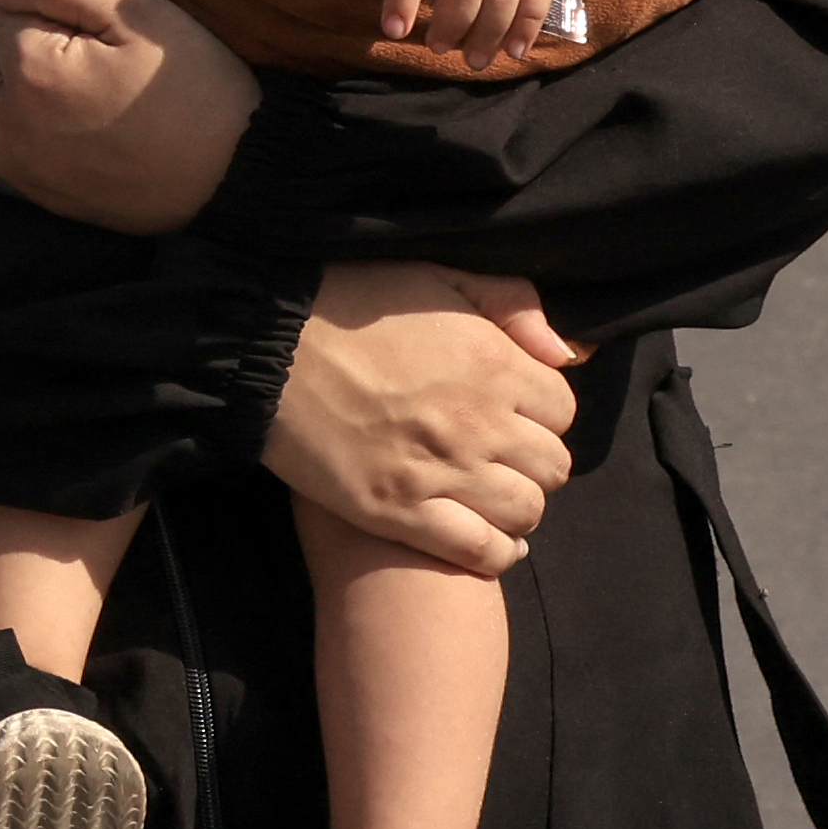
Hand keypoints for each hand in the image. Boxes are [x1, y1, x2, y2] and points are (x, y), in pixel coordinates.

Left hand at [0, 0, 254, 229]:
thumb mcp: (138, 11)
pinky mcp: (31, 197)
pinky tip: (46, 131)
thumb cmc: (195, 87)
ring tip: (59, 92)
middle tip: (85, 58)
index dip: (48, 7)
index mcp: (30, 68)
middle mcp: (6, 121)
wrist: (235, 178)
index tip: (96, 30)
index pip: (1, 6)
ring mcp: (15, 166)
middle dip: (16, 43)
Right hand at [261, 262, 589, 576]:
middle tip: (496, 453)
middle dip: (531, 460)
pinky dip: (495, 551)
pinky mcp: (397, 512)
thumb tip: (568, 352)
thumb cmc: (346, 304)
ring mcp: (438, 471)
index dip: (539, 411)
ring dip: (514, 504)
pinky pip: (480, 551)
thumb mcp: (433, 277)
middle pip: (553, 466)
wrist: (259, 346)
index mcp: (492, 363)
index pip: (564, 409)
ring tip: (486, 492)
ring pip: (525, 512)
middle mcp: (476, 422)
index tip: (510, 411)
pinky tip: (484, 535)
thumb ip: (510, 303)